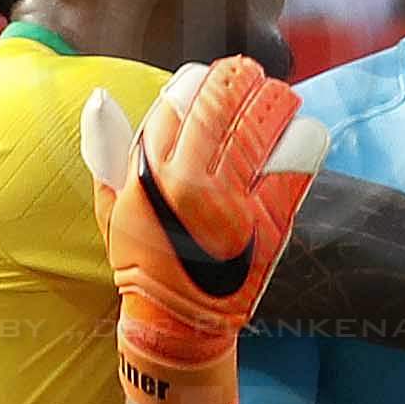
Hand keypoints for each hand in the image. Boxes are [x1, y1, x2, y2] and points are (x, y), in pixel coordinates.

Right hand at [79, 58, 332, 403]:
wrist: (177, 325)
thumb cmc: (145, 262)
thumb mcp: (113, 209)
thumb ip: (107, 153)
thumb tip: (100, 99)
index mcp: (149, 175)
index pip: (178, 99)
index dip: (197, 81)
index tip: (207, 81)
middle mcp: (189, 182)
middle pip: (223, 100)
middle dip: (240, 79)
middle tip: (249, 78)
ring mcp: (233, 200)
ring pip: (265, 119)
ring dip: (275, 100)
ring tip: (276, 100)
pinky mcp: (271, 218)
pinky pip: (300, 157)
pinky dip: (304, 137)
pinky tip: (298, 135)